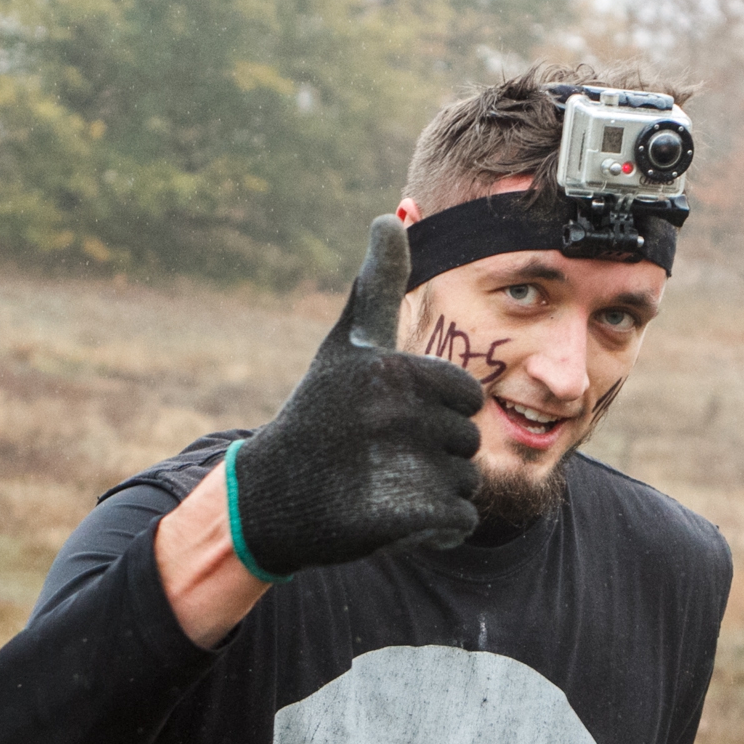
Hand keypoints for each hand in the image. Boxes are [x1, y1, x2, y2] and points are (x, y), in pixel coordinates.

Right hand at [228, 215, 483, 577]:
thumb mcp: (348, 344)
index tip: (394, 415)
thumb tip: (392, 216)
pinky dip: (440, 527)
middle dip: (438, 452)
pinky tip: (400, 517)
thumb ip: (378, 284)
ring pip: (467, 483)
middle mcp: (396, 416)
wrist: (275, 496)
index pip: (468, 396)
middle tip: (384, 455)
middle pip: (469, 441)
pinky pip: (460, 522)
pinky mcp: (401, 520)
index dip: (441, 410)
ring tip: (386, 485)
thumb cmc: (321, 410)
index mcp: (393, 370)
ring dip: (435, 489)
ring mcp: (398, 469)